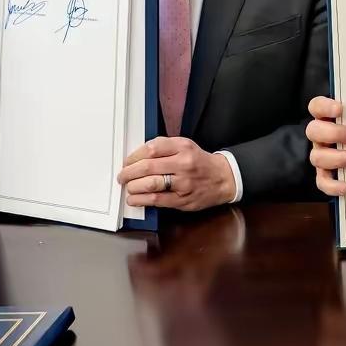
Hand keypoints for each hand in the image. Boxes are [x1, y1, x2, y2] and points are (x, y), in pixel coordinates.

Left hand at [117, 138, 235, 210]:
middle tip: (122, 176)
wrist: (223, 178)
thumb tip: (138, 156)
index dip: (134, 156)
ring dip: (133, 187)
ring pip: (150, 184)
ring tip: (128, 187)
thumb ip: (164, 147)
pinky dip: (141, 200)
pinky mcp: (182, 200)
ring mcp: (183, 183)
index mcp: (182, 147)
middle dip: (129, 172)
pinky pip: (156, 200)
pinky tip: (134, 199)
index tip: (127, 161)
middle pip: (148, 167)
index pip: (151, 149)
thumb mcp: (185, 145)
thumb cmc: (200, 162)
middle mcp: (183, 164)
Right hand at [306, 96, 345, 196]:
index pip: (316, 107)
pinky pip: (323, 181)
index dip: (324, 107)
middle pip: (313, 130)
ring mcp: (322, 155)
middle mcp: (321, 136)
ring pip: (316, 157)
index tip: (340, 109)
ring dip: (336, 158)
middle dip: (333, 133)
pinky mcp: (326, 174)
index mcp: (328, 118)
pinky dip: (332, 185)